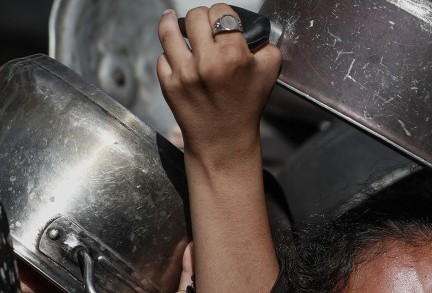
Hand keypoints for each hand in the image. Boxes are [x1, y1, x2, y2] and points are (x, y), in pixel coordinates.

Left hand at [156, 4, 281, 165]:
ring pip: (169, 29)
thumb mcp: (269, 73)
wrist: (224, 140)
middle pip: (196, 16)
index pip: (222, 12)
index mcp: (233, 56)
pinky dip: (170, 54)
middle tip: (205, 26)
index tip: (224, 22)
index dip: (224, 13)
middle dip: (202, 17)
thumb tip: (252, 29)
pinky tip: (178, 56)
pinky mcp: (168, 84)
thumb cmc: (246, 106)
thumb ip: (265, 44)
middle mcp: (206, 62)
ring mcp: (184, 73)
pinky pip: (163, 55)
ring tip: (174, 21)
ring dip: (172, 22)